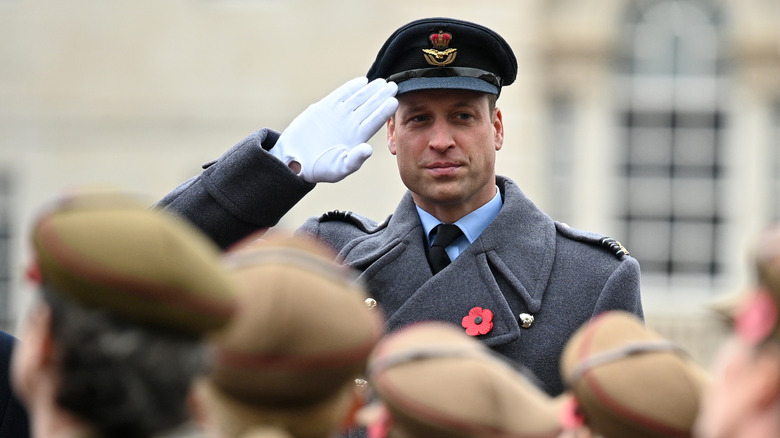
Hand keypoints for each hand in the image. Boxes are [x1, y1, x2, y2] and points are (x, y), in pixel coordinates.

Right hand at [271, 77, 397, 182]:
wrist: (295, 160)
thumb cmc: (320, 169)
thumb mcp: (340, 168)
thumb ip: (355, 160)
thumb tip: (368, 149)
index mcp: (357, 138)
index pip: (375, 121)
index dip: (384, 111)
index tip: (394, 101)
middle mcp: (350, 124)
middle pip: (370, 107)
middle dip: (381, 96)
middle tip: (393, 86)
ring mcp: (338, 114)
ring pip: (358, 98)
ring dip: (369, 90)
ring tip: (381, 82)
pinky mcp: (324, 108)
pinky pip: (341, 95)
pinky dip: (350, 88)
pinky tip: (362, 81)